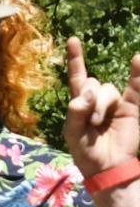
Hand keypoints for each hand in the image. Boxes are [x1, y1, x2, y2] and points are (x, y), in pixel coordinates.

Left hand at [62, 36, 139, 177]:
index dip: (76, 59)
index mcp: (80, 103)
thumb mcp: (72, 133)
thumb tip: (88, 91)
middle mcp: (97, 99)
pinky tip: (138, 59)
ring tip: (99, 123)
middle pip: (93, 84)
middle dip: (90, 101)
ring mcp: (115, 103)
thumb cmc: (85, 151)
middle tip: (90, 122)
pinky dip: (138, 73)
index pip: (77, 77)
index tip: (73, 40)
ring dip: (102, 105)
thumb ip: (76, 112)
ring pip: (108, 90)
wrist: (107, 166)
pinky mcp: (131, 108)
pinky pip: (135, 87)